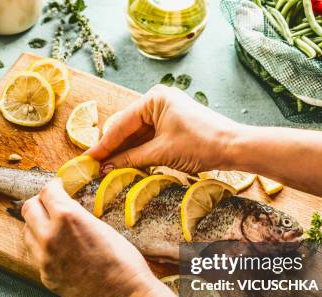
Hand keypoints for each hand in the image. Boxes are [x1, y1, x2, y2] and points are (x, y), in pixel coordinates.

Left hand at [21, 178, 159, 296]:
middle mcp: (49, 235)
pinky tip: (59, 248)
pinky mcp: (45, 275)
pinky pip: (36, 253)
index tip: (58, 187)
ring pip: (26, 231)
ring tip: (53, 226)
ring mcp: (44, 258)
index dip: (54, 186)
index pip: (47, 191)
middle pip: (28, 208)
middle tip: (52, 203)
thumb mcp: (102, 227)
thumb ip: (78, 216)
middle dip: (40, 202)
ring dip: (37, 224)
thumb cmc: (124, 262)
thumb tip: (67, 208)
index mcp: (66, 217)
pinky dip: (42, 245)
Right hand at [87, 84, 244, 173]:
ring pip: (136, 136)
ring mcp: (164, 114)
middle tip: (94, 169)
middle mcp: (157, 102)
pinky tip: (125, 167)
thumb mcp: (162, 152)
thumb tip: (105, 168)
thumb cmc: (201, 143)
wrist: (234, 147)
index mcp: (153, 99)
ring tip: (106, 171)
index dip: (103, 145)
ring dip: (123, 154)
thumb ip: (131, 159)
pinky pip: (148, 140)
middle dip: (112, 149)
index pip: (120, 124)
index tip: (87, 160)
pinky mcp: (171, 127)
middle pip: (126, 129)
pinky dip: (137, 154)